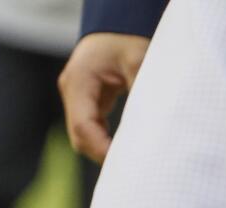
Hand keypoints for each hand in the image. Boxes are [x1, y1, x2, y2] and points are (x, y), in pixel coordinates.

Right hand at [59, 32, 148, 162]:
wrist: (120, 22)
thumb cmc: (129, 37)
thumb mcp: (139, 61)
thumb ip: (143, 93)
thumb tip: (153, 128)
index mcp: (79, 80)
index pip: (83, 126)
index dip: (101, 149)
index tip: (124, 163)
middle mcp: (72, 89)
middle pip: (80, 136)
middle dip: (102, 153)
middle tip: (131, 169)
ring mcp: (76, 95)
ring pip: (84, 134)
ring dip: (104, 148)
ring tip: (130, 161)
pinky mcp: (87, 99)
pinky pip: (92, 126)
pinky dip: (106, 139)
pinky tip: (125, 147)